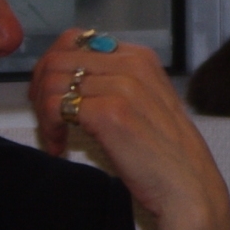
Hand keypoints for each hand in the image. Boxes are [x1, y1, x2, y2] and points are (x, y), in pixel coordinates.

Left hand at [31, 30, 229, 229]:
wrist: (188, 188)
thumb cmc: (166, 156)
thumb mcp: (145, 104)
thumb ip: (115, 84)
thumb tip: (72, 80)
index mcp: (140, 58)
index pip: (75, 41)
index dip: (53, 68)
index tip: (49, 95)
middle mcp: (131, 65)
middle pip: (58, 59)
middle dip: (41, 90)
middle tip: (45, 119)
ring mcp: (121, 86)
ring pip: (52, 82)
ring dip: (43, 112)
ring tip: (55, 137)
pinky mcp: (109, 112)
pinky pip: (56, 106)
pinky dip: (49, 128)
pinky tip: (60, 148)